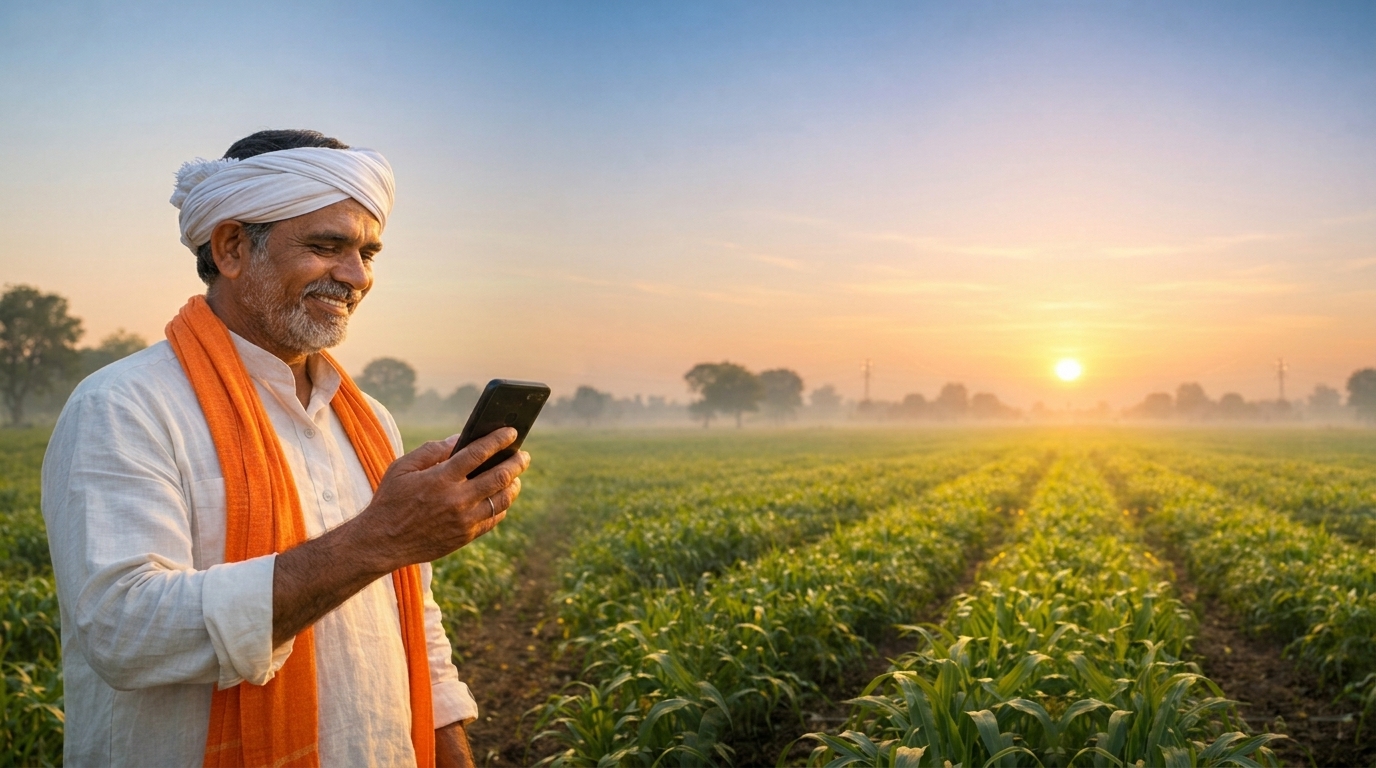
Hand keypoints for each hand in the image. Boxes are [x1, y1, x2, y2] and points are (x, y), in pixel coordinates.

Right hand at [272, 428, 529, 645]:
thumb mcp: (403, 468)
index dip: (498, 439)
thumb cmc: (390, 499)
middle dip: (516, 462)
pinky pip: (493, 519)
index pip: (478, 452)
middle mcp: (456, 499)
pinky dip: (502, 507)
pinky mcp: (465, 537)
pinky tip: (503, 498)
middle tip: (524, 455)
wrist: (381, 542)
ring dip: (513, 485)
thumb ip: (432, 450)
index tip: (512, 431)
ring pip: (501, 500)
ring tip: (516, 477)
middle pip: (498, 476)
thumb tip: (460, 437)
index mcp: (440, 478)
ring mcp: (463, 521)